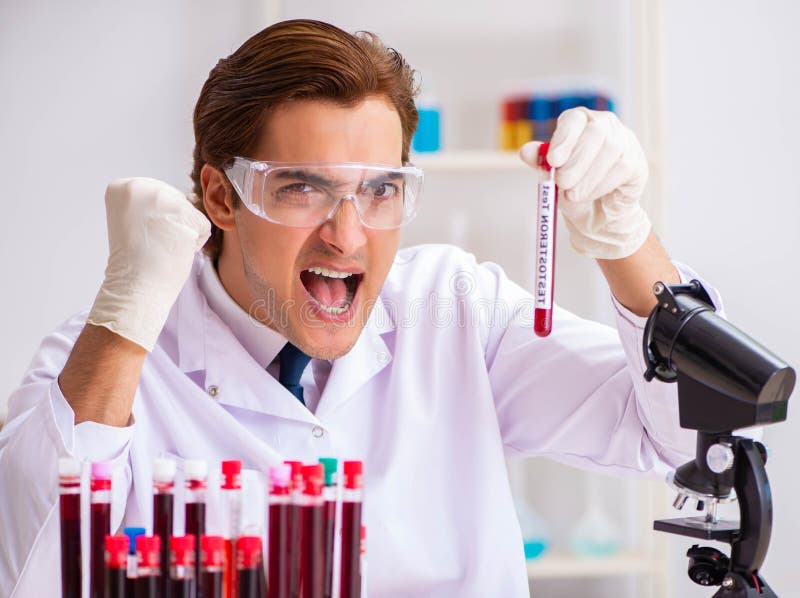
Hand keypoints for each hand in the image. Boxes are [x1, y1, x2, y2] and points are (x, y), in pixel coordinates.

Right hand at [87, 178, 210, 350]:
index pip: (156, 194)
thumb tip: (178, 199)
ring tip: (162, 248)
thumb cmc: (134, 261)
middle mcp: (140, 186)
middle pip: (175, 201)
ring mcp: (163, 198)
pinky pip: (203, 227)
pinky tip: (175, 252)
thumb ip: (149, 204)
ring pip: (190, 214)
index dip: (152, 220)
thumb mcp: (132, 220)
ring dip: (183, 234)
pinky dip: (195, 244)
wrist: (134, 287)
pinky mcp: (186, 214)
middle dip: (170, 225)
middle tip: (151, 243)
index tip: (138, 234)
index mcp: (123, 187)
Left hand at [520, 107, 650, 259]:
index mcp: (579, 122)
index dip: (563, 138)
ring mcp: (624, 140)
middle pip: (595, 132)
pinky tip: (591, 195)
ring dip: (588, 177)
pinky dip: (601, 184)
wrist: (598, 214)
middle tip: (562, 184)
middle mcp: (604, 124)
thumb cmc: (572, 189)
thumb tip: (525, 151)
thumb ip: (540, 163)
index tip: (553, 160)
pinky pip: (622, 167)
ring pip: (611, 149)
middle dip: (576, 161)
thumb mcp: (552, 177)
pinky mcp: (637, 160)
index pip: (573, 119)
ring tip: (573, 195)